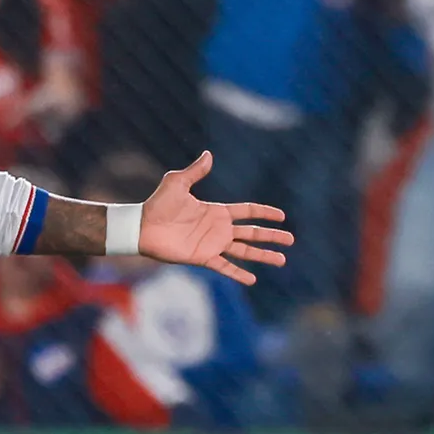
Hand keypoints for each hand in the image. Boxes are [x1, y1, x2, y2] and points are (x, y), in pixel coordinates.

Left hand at [136, 151, 294, 285]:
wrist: (142, 227)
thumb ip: (196, 171)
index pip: (248, 211)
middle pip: (252, 233)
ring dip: (263, 256)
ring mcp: (213, 244)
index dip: (265, 213)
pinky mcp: (203, 258)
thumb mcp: (178, 182)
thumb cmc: (158, 204)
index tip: (282, 216)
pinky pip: (225, 267)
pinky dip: (238, 274)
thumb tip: (209, 154)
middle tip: (291, 240)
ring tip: (282, 260)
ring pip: (245, 251)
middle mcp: (219, 229)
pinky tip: (253, 279)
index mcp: (217, 211)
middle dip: (272, 236)